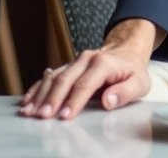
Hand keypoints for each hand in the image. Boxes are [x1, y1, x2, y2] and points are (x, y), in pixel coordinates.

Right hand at [19, 45, 150, 119]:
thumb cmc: (132, 71)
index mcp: (102, 63)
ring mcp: (74, 62)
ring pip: (53, 77)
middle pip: (65, 79)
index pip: (85, 84)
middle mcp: (85, 60)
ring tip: (29, 111)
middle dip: (52, 99)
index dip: (74, 101)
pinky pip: (49, 76)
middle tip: (43, 116)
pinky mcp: (67, 67)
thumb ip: (125, 92)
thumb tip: (108, 101)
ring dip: (40, 95)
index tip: (65, 116)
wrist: (125, 52)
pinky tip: (28, 100)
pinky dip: (37, 88)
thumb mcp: (139, 82)